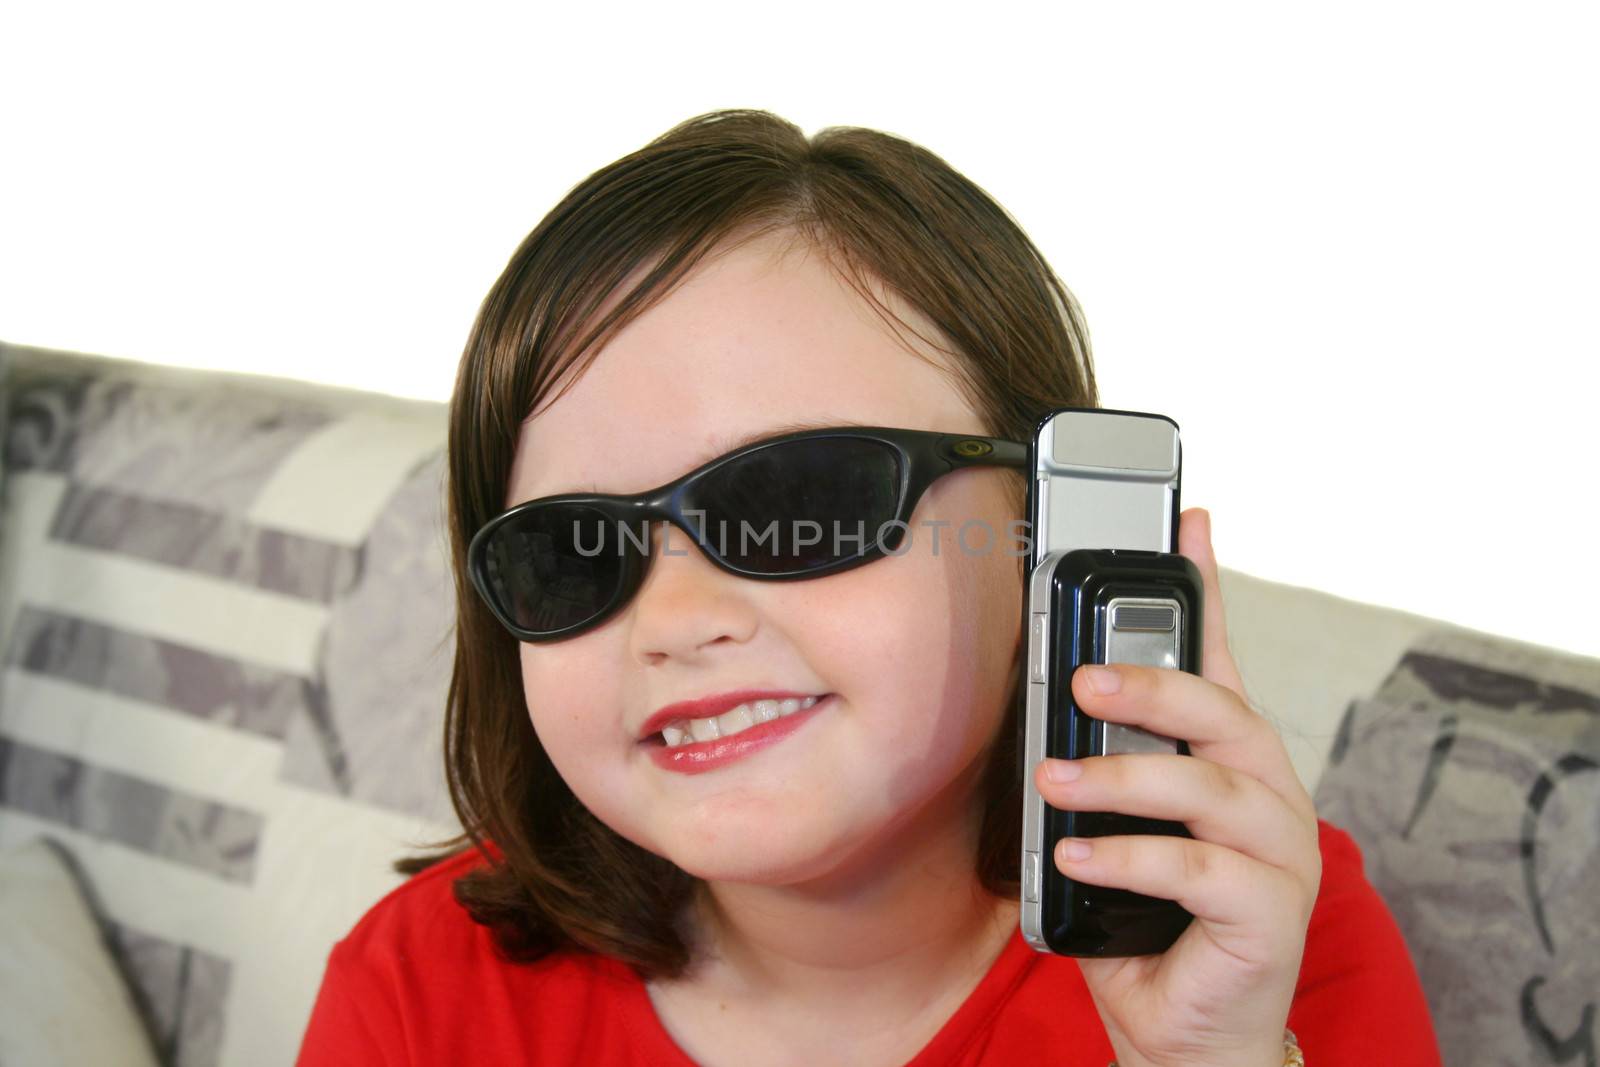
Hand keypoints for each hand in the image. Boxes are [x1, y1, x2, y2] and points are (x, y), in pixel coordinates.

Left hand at [1031, 507, 1321, 1066]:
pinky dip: (1130, 857)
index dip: (1206, 591)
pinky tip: (1076, 856)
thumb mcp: (1116, 828)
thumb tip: (1043, 714)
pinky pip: (1199, 871)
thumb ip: (1101, 769)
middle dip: (1151, 685)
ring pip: (1211, 789)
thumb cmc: (1150, 922)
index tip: (1188, 522)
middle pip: (1224, 713)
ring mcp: (1279, 854)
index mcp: (1228, 763)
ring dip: (1122, 780)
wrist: (1185, 1031)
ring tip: (1055, 783)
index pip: (1221, 661)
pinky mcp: (1270, 914)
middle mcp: (1267, 795)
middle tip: (1081, 680)